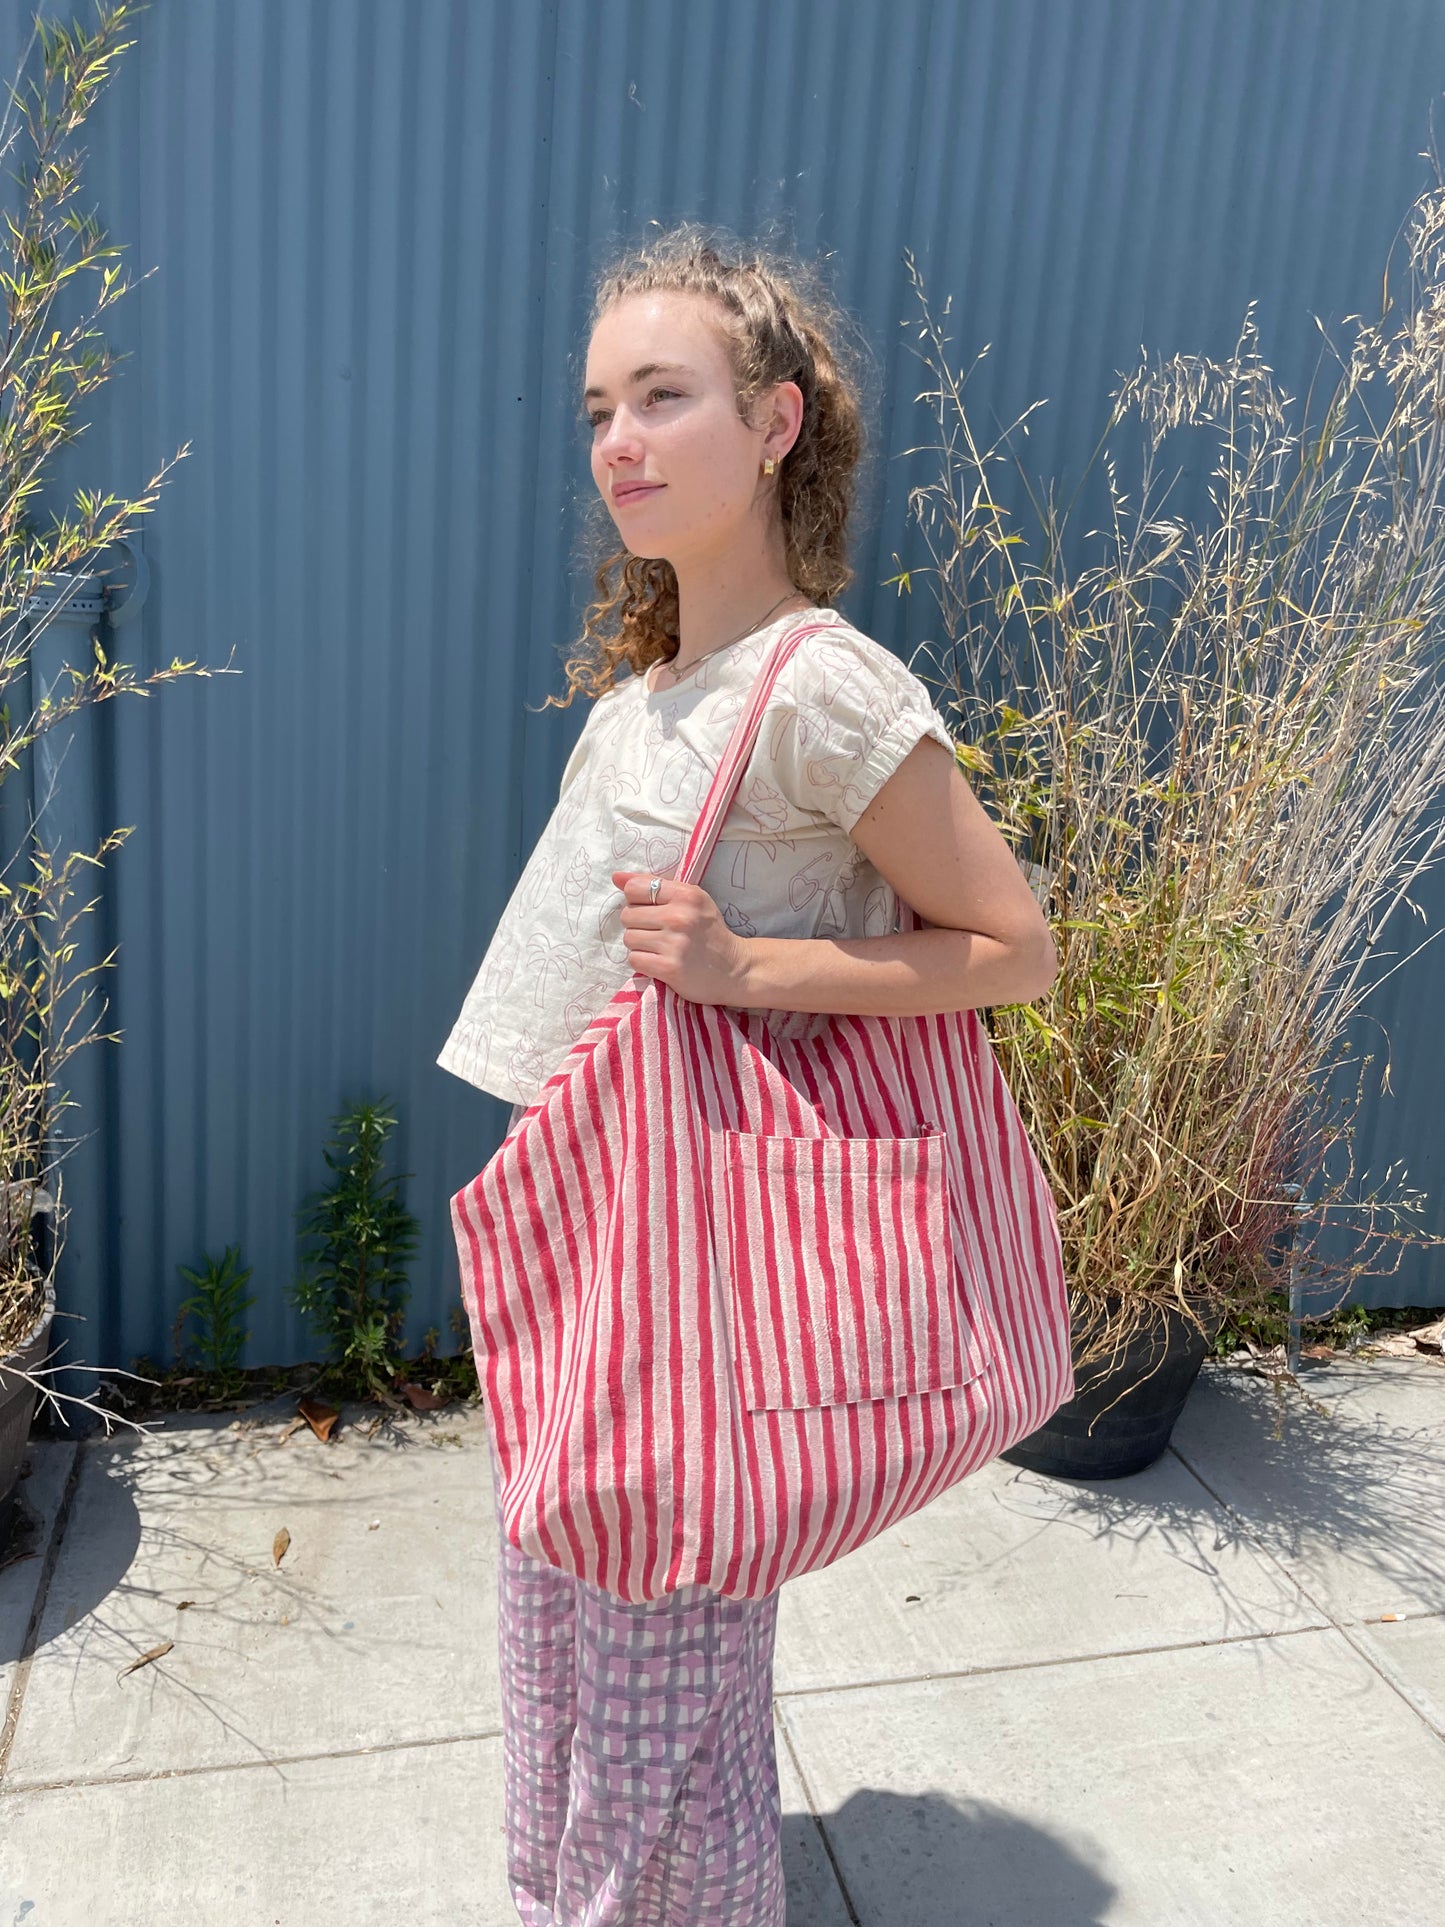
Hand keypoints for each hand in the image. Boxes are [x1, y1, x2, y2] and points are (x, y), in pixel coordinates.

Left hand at [611, 870, 753, 1004]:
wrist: (735, 970)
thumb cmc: (709, 932)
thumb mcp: (690, 900)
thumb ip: (653, 885)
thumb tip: (616, 876)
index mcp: (686, 895)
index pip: (634, 888)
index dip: (636, 901)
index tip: (652, 911)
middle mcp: (680, 917)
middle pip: (627, 915)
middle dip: (638, 925)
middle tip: (658, 933)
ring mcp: (674, 943)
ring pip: (629, 938)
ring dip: (640, 945)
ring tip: (659, 948)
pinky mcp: (669, 968)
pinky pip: (634, 959)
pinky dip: (643, 962)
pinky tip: (659, 961)